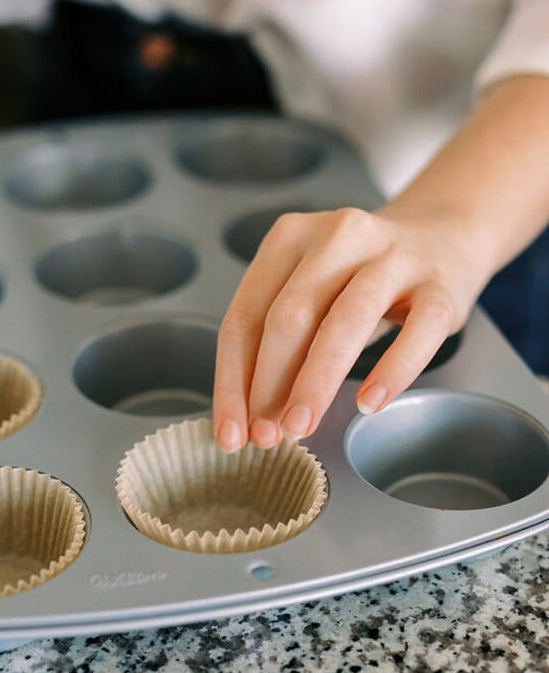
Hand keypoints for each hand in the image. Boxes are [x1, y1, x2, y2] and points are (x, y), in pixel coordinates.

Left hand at [212, 205, 486, 451]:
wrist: (441, 237)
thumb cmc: (359, 277)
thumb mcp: (311, 292)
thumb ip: (280, 344)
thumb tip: (255, 417)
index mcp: (290, 237)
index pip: (246, 315)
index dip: (233, 380)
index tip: (231, 431)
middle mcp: (339, 236)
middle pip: (291, 315)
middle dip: (270, 384)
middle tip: (266, 436)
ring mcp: (394, 257)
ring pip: (347, 319)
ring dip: (317, 381)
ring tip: (301, 426)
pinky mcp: (441, 285)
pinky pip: (417, 332)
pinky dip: (391, 371)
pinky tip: (369, 404)